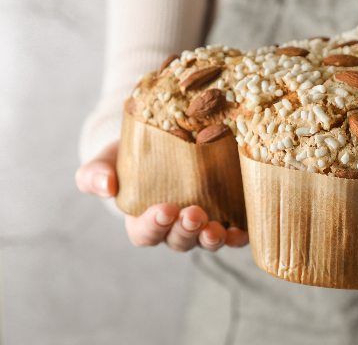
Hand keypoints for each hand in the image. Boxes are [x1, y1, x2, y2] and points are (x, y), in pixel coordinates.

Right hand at [75, 141, 248, 251]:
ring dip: (211, 238)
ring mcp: (202, 223)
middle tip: (193, 214)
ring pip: (206, 240)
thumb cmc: (131, 153)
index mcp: (143, 219)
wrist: (164, 137)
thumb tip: (105, 186)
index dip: (154, 225)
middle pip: (179, 240)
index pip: (145, 233)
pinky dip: (238, 236)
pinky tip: (242, 232)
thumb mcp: (107, 159)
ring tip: (215, 228)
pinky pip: (233, 233)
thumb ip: (95, 173)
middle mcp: (174, 227)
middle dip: (186, 230)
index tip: (165, 209)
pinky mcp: (227, 214)